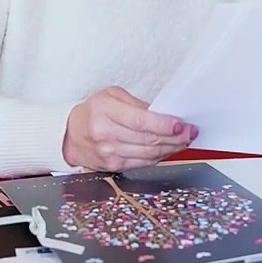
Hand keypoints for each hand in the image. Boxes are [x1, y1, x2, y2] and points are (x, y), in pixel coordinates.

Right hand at [62, 86, 196, 170]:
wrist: (70, 135)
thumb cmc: (94, 111)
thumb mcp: (112, 95)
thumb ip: (136, 104)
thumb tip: (162, 113)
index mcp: (105, 110)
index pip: (140, 121)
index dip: (164, 124)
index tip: (181, 124)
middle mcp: (105, 134)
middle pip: (147, 139)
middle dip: (174, 137)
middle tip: (191, 132)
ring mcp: (109, 153)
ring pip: (148, 153)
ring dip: (171, 148)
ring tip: (184, 140)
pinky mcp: (113, 166)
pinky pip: (143, 163)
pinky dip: (159, 156)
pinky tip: (168, 149)